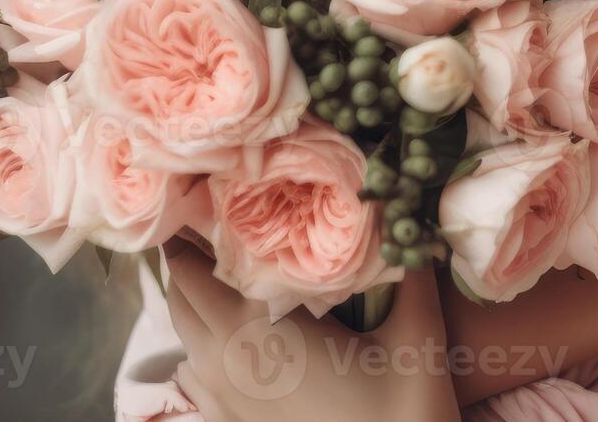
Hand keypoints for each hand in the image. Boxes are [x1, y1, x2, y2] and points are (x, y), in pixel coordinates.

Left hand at [162, 238, 461, 421]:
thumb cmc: (405, 404)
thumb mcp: (417, 328)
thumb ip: (414, 267)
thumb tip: (417, 208)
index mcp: (257, 334)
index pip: (194, 272)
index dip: (189, 233)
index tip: (199, 196)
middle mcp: (227, 367)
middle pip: (181, 301)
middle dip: (190, 261)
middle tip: (213, 223)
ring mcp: (226, 403)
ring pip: (187, 340)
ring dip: (197, 304)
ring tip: (228, 273)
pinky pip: (199, 377)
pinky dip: (207, 347)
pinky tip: (241, 336)